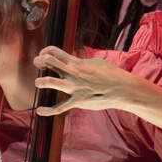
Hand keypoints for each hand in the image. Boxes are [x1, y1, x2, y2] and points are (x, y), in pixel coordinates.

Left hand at [32, 46, 146, 115]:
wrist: (123, 89)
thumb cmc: (110, 75)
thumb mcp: (95, 63)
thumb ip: (82, 62)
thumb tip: (75, 60)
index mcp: (76, 63)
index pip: (54, 51)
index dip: (44, 51)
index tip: (43, 55)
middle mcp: (73, 73)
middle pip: (49, 61)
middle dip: (39, 61)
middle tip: (39, 65)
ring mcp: (74, 87)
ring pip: (50, 81)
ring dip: (40, 81)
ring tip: (38, 82)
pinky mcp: (78, 101)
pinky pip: (60, 107)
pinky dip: (48, 110)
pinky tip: (39, 110)